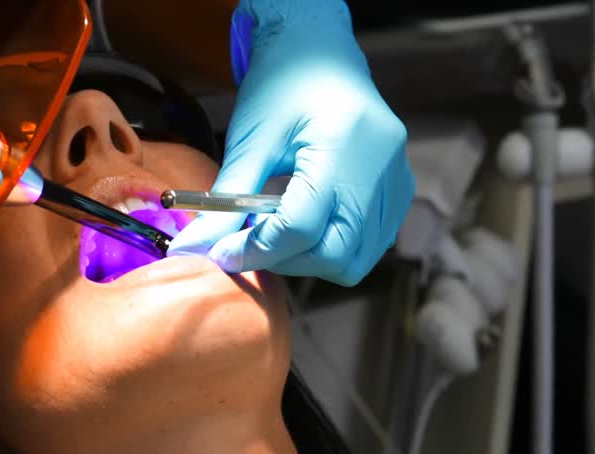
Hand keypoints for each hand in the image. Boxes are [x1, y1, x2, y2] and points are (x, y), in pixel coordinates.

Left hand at [169, 0, 413, 285]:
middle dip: (286, 260)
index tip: (222, 253)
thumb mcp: (250, 140)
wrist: (319, 52)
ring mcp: (397, 182)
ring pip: (355, 259)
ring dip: (309, 259)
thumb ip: (224, 201)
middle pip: (336, 254)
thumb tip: (194, 248)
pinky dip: (332, 247)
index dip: (257, 249)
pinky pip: (368, 244)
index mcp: (343, 144)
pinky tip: (304, 223)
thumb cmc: (283, 86)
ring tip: (277, 230)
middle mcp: (382, 168)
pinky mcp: (400, 192)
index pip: (302, 226)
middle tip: (250, 242)